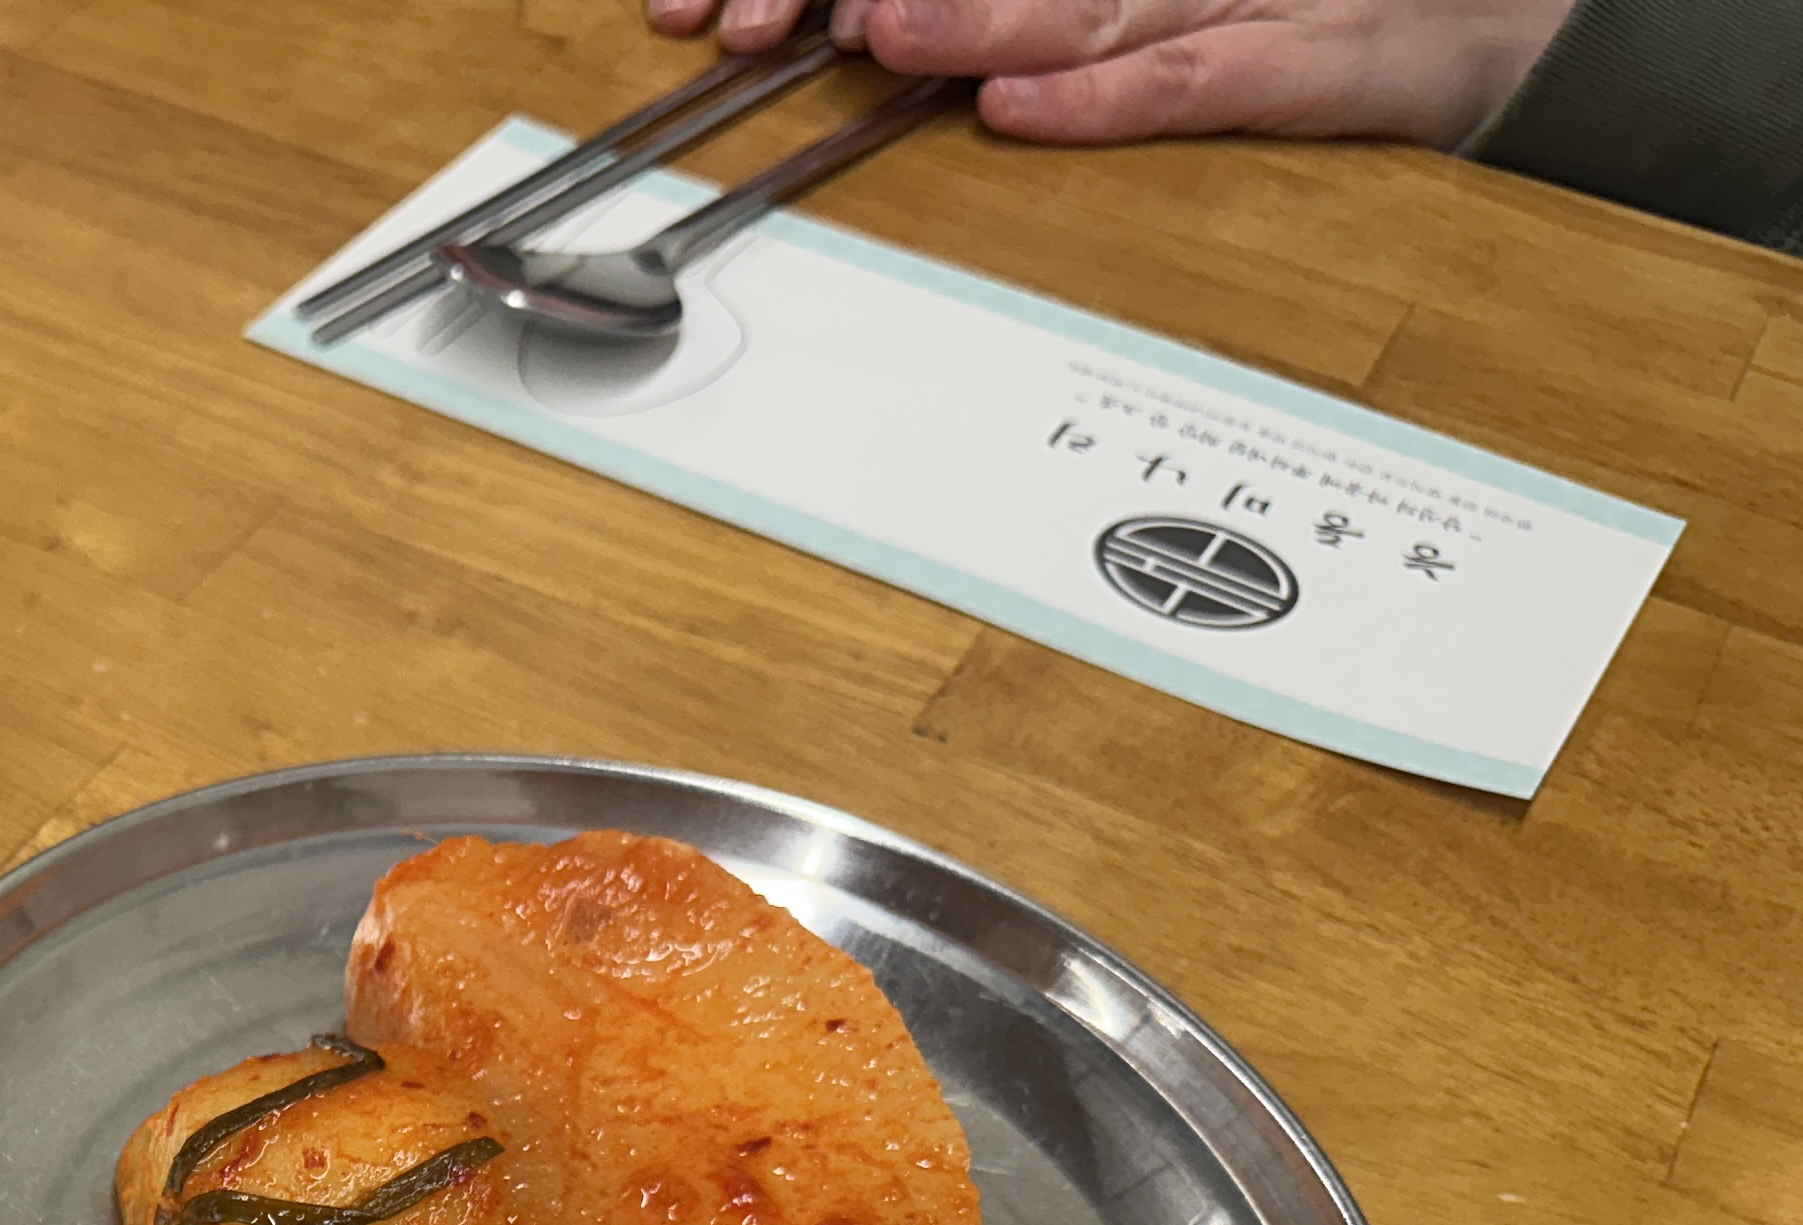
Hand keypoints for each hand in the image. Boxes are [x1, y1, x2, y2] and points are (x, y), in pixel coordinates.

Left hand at [639, 0, 1575, 147]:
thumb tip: (916, 32)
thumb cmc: (1325, 12)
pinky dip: (1108, 99)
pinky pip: (1204, 76)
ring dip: (985, 23)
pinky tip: (1019, 111)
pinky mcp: (1327, 58)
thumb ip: (1064, 21)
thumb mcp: (1177, 20)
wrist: (1514, 23)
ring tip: (882, 34)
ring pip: (1097, 4)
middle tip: (813, 8)